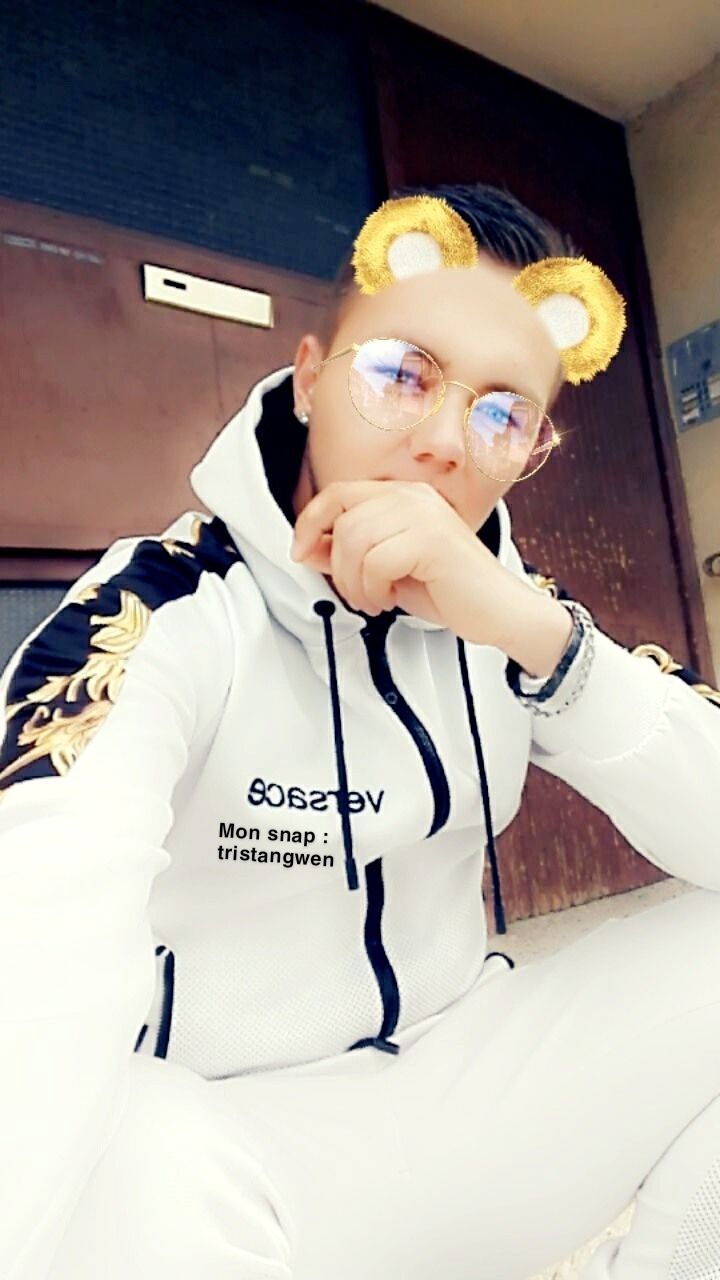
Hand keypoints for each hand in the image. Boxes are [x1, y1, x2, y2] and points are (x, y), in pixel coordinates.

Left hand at [289, 478, 520, 645]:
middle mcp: (414, 495)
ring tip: (374, 600)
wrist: (498, 611)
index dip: (309, 522)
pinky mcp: (433, 539)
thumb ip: (348, 554)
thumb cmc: (448, 590)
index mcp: (403, 495)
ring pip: (354, 541)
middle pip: (342, 519)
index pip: (338, 493)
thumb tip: (307, 548)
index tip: (299, 552)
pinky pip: (376, 561)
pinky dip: (373, 589)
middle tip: (355, 593)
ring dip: (354, 582)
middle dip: (336, 566)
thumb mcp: (386, 570)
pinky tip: (390, 600)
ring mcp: (425, 514)